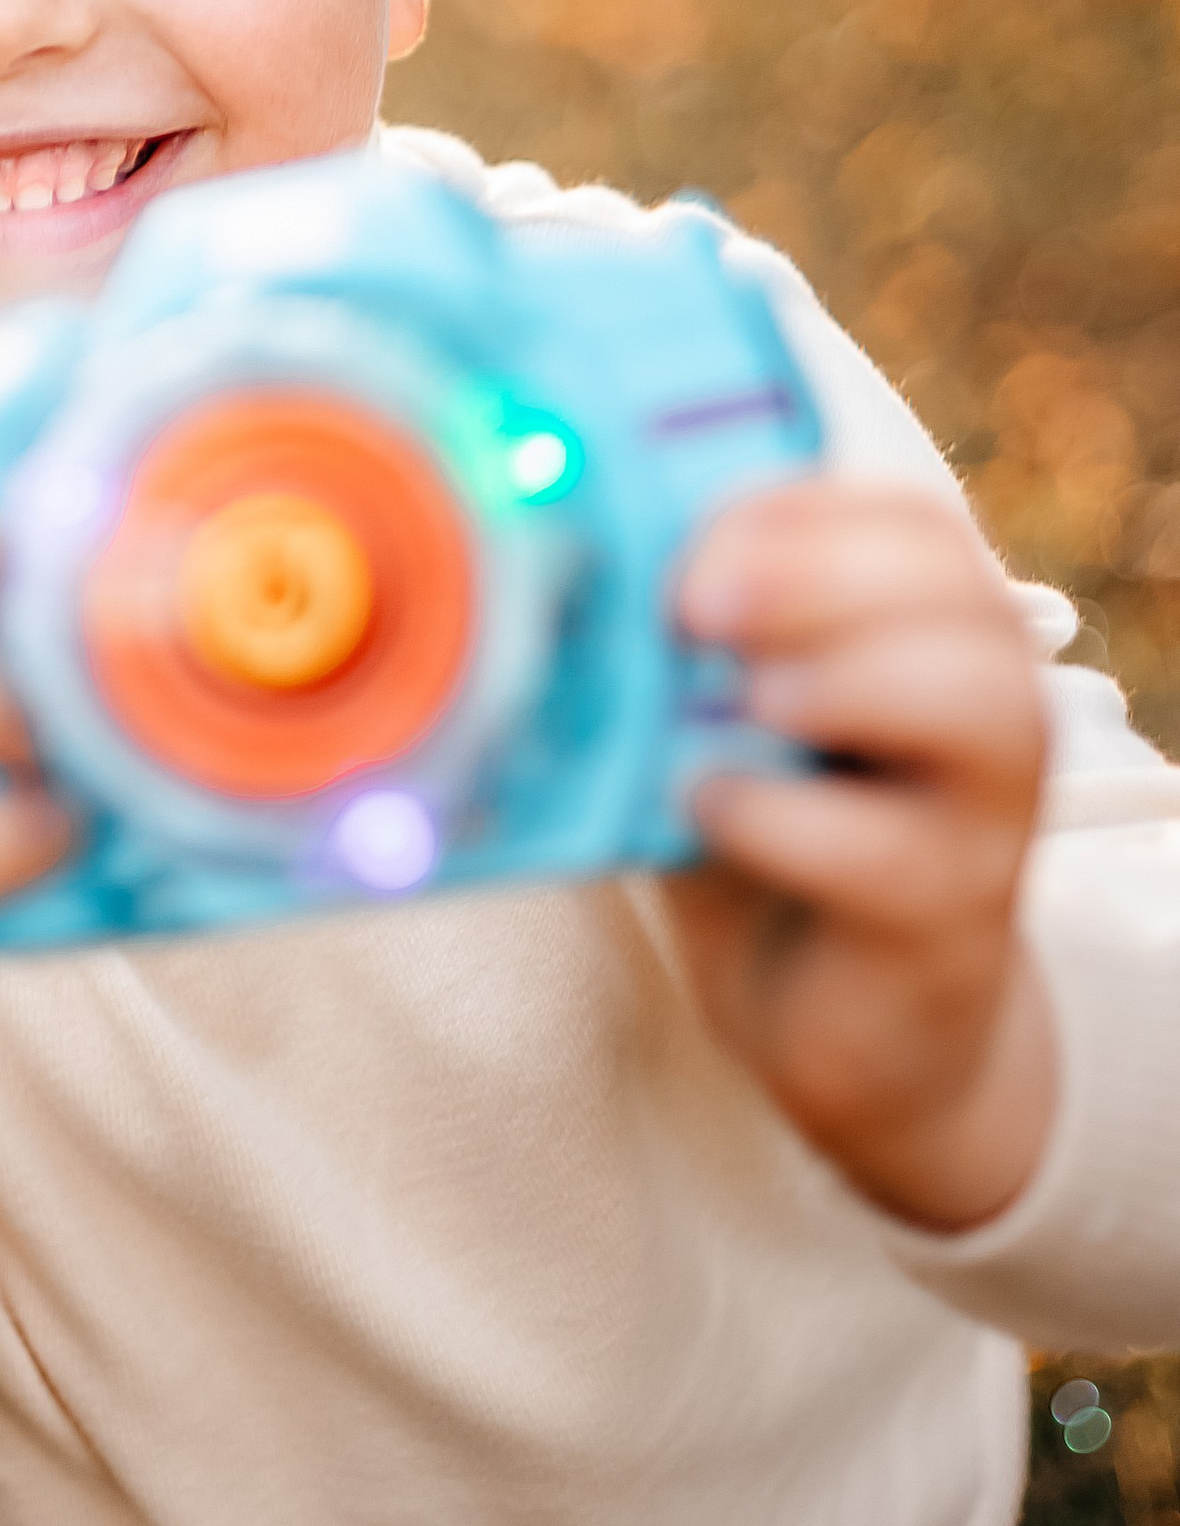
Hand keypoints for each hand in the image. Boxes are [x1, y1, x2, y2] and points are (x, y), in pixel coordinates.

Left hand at [663, 481, 1055, 1232]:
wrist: (837, 1014)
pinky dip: (786, 818)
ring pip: (978, 709)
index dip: (801, 512)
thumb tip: (539, 556)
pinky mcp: (946, 923)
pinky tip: (707, 804)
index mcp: (929, 629)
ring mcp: (983, 817)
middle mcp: (985, 705)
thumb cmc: (766, 829)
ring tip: (739, 698)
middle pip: (959, 597)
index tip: (689, 545)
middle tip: (694, 604)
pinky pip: (894, 856)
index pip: (907, 524)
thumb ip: (669, 644)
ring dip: (848, 679)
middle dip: (822, 577)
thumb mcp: (715, 716)